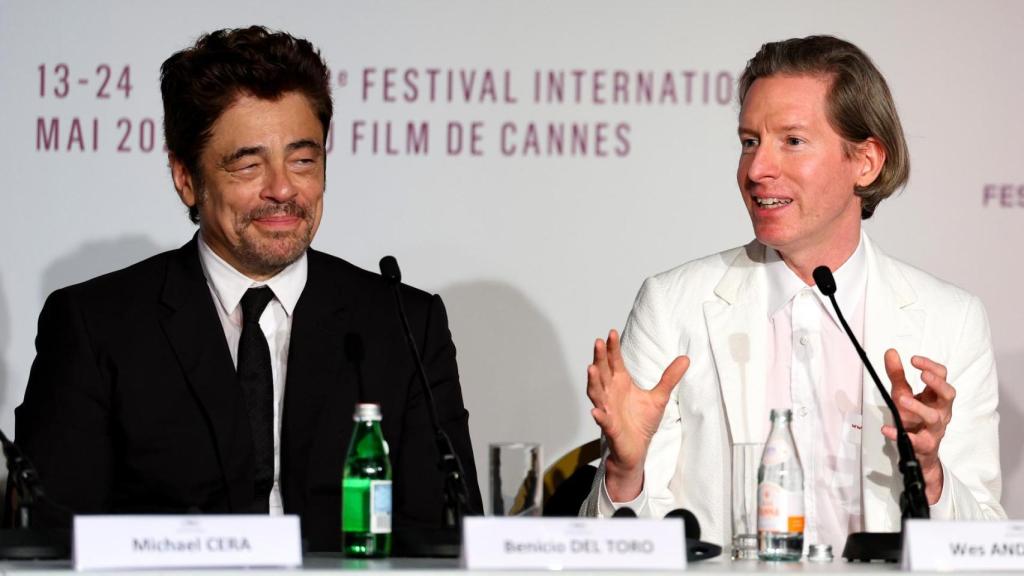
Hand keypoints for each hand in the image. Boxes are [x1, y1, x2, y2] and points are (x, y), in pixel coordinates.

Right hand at [586, 329, 688, 500]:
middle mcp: (610, 393)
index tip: (611, 333)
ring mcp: (608, 410)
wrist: (637, 449)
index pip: (614, 362)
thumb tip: (686, 358)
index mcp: (620, 383)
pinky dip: (599, 416)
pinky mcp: (611, 428)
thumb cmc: (642, 422)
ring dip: (593, 382)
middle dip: (599, 358)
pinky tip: (596, 411)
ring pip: (597, 393)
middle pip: (602, 372)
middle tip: (599, 342)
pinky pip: (603, 421)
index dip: (612, 349)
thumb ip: (669, 378)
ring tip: (591, 368)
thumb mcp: (659, 397)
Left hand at [882, 348, 954, 503]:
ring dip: (918, 407)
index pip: (942, 376)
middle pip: (948, 395)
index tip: (914, 360)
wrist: (918, 451)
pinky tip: (886, 429)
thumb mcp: (903, 394)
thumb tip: (890, 352)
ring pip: (934, 418)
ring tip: (900, 399)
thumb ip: (897, 375)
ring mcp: (935, 429)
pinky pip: (916, 441)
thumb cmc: (914, 419)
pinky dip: (900, 434)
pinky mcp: (926, 445)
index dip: (931, 366)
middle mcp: (941, 411)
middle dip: (937, 383)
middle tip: (923, 375)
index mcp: (937, 397)